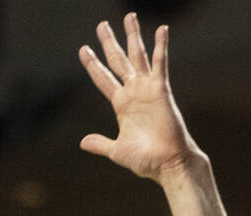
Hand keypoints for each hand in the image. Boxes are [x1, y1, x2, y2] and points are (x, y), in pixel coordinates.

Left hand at [78, 13, 201, 181]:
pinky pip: (160, 64)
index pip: (103, 79)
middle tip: (101, 26)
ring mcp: (147, 89)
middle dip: (109, 43)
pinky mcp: (161, 90)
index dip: (93, 65)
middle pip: (118, 61)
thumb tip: (83, 142)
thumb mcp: (117, 151)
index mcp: (121, 105)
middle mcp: (133, 93)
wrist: (168, 164)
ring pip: (138, 56)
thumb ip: (101, 144)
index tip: (84, 50)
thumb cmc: (146, 160)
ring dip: (133, 36)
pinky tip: (161, 29)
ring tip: (129, 17)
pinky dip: (161, 46)